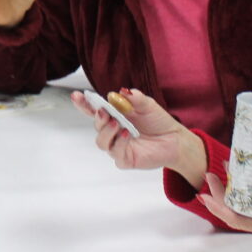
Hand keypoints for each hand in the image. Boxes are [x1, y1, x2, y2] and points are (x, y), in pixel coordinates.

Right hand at [73, 88, 207, 185]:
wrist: (175, 139)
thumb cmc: (158, 122)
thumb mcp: (147, 105)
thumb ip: (135, 98)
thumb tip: (121, 91)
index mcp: (115, 116)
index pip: (94, 110)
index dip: (84, 104)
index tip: (76, 95)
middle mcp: (113, 131)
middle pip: (96, 126)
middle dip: (98, 117)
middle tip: (104, 111)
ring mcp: (117, 146)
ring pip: (101, 142)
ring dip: (106, 131)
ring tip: (118, 123)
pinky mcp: (125, 159)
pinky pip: (115, 154)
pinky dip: (119, 143)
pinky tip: (127, 134)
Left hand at [197, 174, 251, 251]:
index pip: (235, 218)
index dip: (218, 205)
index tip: (205, 189)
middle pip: (235, 214)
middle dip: (219, 197)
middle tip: (211, 174)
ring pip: (243, 210)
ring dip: (230, 195)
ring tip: (223, 174)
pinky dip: (245, 195)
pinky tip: (246, 182)